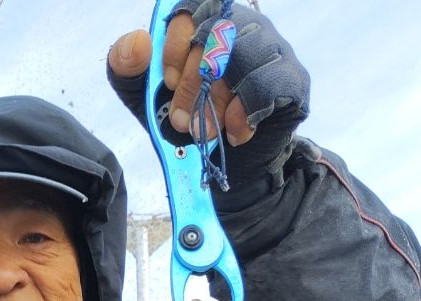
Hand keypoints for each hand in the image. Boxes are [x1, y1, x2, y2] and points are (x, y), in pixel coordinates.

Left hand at [107, 3, 308, 185]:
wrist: (232, 165)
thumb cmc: (191, 119)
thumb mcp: (147, 97)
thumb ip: (128, 69)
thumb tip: (138, 40)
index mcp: (207, 21)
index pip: (191, 8)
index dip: (175, 47)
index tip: (168, 84)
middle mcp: (242, 25)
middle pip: (216, 34)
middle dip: (192, 85)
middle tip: (182, 122)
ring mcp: (271, 47)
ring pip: (244, 56)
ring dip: (217, 100)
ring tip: (206, 132)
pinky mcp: (291, 77)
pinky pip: (267, 84)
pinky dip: (243, 113)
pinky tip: (233, 133)